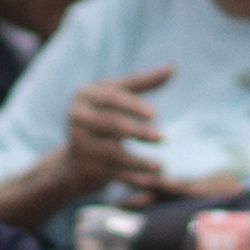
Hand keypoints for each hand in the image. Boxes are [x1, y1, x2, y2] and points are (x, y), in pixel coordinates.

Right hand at [55, 67, 173, 197]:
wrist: (77, 158)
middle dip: (138, 132)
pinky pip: (113, 173)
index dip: (133, 105)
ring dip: (139, 161)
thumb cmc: (104, 117)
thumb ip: (144, 82)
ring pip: (112, 153)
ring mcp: (79, 144)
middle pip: (111, 124)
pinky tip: (151, 181)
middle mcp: (77, 117)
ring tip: (161, 166)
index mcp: (85, 95)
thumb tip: (173, 67)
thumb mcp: (119, 95)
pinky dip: (133, 178)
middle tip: (162, 138)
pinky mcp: (85, 168)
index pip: (111, 98)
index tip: (155, 115)